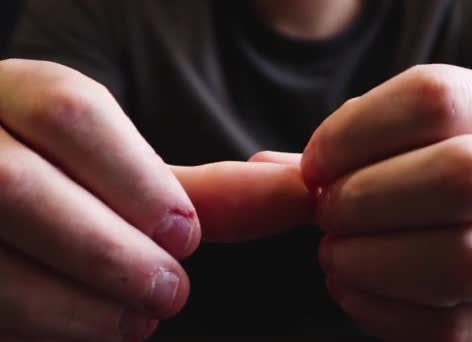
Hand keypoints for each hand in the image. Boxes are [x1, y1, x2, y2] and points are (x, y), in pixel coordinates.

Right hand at [0, 60, 312, 340]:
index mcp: (15, 95)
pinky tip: (86, 326)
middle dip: (108, 251)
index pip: (71, 114)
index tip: (187, 234)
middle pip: (18, 188)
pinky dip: (39, 324)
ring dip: (75, 304)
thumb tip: (300, 189)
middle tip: (169, 290)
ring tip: (136, 320)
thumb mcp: (120, 168)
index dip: (136, 180)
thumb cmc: (73, 179)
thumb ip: (199, 185)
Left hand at [302, 65, 471, 340]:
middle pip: (461, 174)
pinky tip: (350, 289)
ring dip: (372, 259)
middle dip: (367, 196)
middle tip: (326, 212)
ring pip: (462, 259)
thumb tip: (263, 167)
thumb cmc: (453, 189)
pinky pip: (450, 328)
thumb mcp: (416, 146)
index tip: (314, 163)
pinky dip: (379, 310)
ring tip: (333, 254)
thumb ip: (344, 152)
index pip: (438, 97)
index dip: (356, 129)